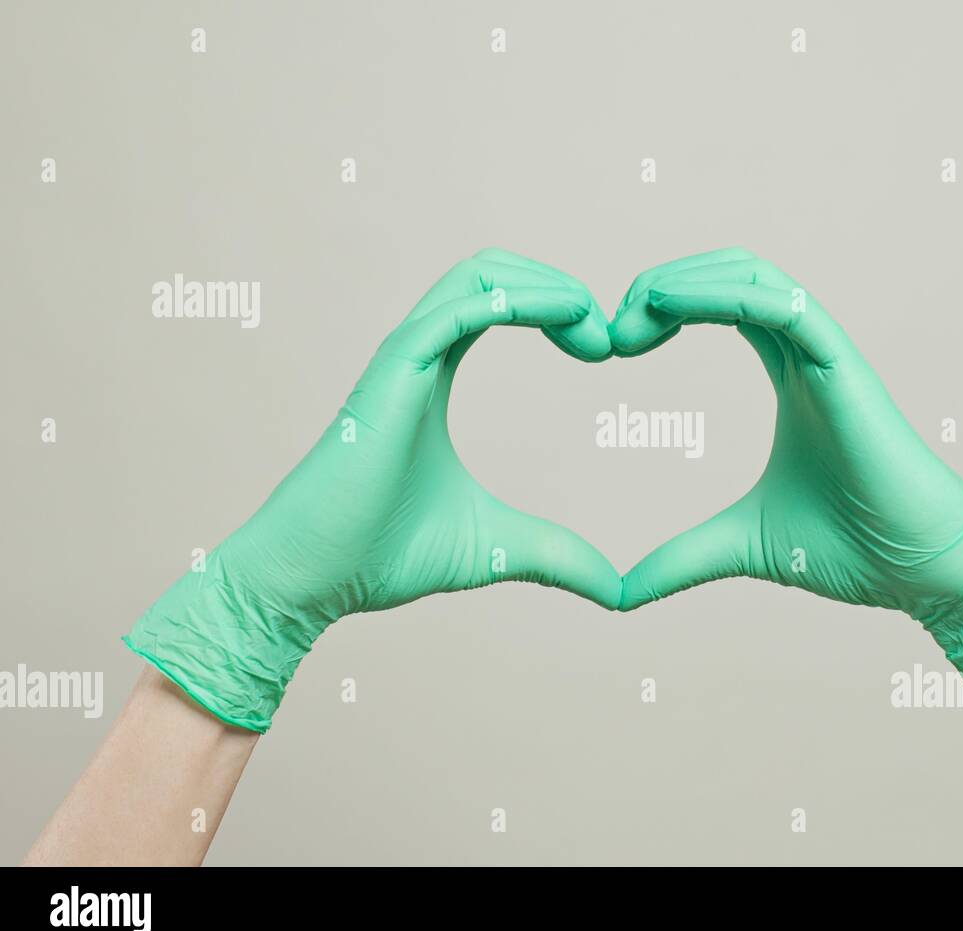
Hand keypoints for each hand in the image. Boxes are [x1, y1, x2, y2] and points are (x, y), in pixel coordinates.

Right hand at [124, 249, 620, 730]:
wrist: (310, 581)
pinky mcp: (391, 376)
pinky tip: (563, 318)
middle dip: (559, 286)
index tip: (604, 349)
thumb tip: (618, 591)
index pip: (499, 302)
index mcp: (435, 377)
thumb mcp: (498, 550)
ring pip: (475, 275)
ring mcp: (401, 361)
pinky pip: (456, 310)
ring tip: (591, 325)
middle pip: (492, 272)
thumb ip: (556, 556)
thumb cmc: (383, 557)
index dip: (557, 308)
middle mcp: (418, 356)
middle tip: (607, 338)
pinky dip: (514, 300)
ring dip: (545, 285)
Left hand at [610, 248, 962, 703]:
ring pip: (755, 275)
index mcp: (790, 374)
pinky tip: (671, 307)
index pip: (721, 303)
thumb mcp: (740, 546)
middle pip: (731, 273)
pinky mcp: (848, 371)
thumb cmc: (851, 550)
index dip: (664, 305)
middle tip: (612, 329)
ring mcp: (831, 357)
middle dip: (664, 283)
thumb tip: (622, 594)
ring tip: (634, 314)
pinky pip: (786, 308)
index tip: (614, 343)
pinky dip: (725, 296)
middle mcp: (810, 353)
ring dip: (686, 280)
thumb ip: (681, 558)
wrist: (923, 573)